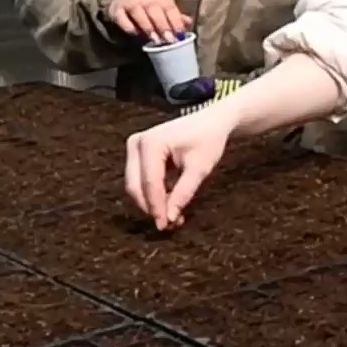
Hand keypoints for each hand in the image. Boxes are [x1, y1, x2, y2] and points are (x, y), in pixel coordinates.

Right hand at [108, 0, 191, 44]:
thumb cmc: (149, 4)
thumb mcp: (163, 6)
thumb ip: (175, 16)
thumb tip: (188, 22)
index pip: (169, 7)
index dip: (176, 21)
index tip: (180, 35)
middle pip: (154, 10)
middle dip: (163, 26)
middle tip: (169, 40)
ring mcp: (130, 2)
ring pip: (138, 13)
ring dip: (147, 27)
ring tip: (154, 40)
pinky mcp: (116, 10)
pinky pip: (122, 18)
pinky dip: (128, 27)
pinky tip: (136, 35)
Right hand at [125, 105, 235, 230]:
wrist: (211, 121)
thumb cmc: (208, 139)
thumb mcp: (199, 168)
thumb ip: (183, 193)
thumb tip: (170, 217)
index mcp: (151, 143)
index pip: (150, 183)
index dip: (156, 207)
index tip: (165, 225)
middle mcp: (137, 143)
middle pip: (136, 186)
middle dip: (151, 207)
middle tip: (168, 225)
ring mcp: (135, 146)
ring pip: (135, 185)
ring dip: (151, 203)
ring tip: (173, 217)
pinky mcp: (138, 153)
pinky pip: (140, 179)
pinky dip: (153, 194)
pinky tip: (169, 205)